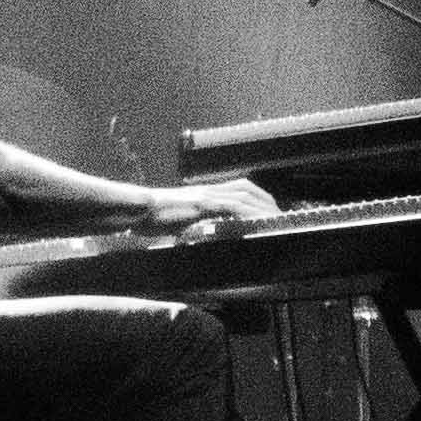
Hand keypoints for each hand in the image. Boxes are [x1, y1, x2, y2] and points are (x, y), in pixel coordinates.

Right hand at [150, 177, 277, 233]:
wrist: (139, 209)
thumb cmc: (156, 216)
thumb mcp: (182, 219)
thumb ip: (196, 223)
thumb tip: (203, 232)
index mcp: (206, 193)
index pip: (240, 188)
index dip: (258, 197)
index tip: (271, 208)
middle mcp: (209, 190)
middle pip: (248, 189)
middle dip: (267, 200)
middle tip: (281, 214)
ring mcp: (206, 196)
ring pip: (243, 196)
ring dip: (262, 206)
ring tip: (275, 218)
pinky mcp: (202, 204)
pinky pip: (230, 206)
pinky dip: (245, 212)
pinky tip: (255, 221)